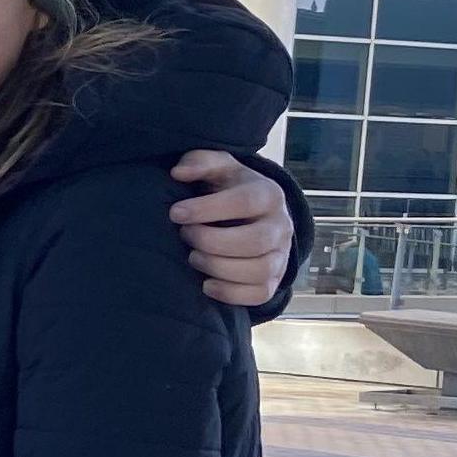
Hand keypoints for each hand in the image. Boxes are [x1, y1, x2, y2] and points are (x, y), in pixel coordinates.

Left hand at [169, 148, 292, 307]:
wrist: (252, 216)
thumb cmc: (229, 190)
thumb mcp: (218, 169)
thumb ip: (200, 161)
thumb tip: (178, 172)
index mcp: (269, 194)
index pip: (244, 203)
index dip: (207, 209)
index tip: (175, 213)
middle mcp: (281, 226)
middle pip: (254, 242)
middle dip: (211, 242)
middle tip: (186, 236)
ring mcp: (280, 256)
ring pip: (258, 270)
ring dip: (218, 267)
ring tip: (193, 257)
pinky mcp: (272, 281)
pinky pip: (259, 295)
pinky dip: (230, 293)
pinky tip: (206, 284)